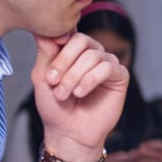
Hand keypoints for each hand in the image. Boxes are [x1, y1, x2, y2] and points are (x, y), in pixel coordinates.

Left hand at [31, 32, 128, 161]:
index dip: (57, 47)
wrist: (69, 133)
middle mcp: (92, 53)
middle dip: (64, 62)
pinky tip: (80, 93)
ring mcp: (107, 63)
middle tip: (53, 83)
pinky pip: (107, 67)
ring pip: (93, 56)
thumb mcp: (43, 78)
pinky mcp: (120, 76)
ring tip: (64, 94)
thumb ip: (45, 53)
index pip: (68, 33)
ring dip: (74, 76)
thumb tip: (42, 29)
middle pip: (82, 40)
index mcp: (73, 50)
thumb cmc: (55, 107)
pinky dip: (90, 80)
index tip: (48, 72)